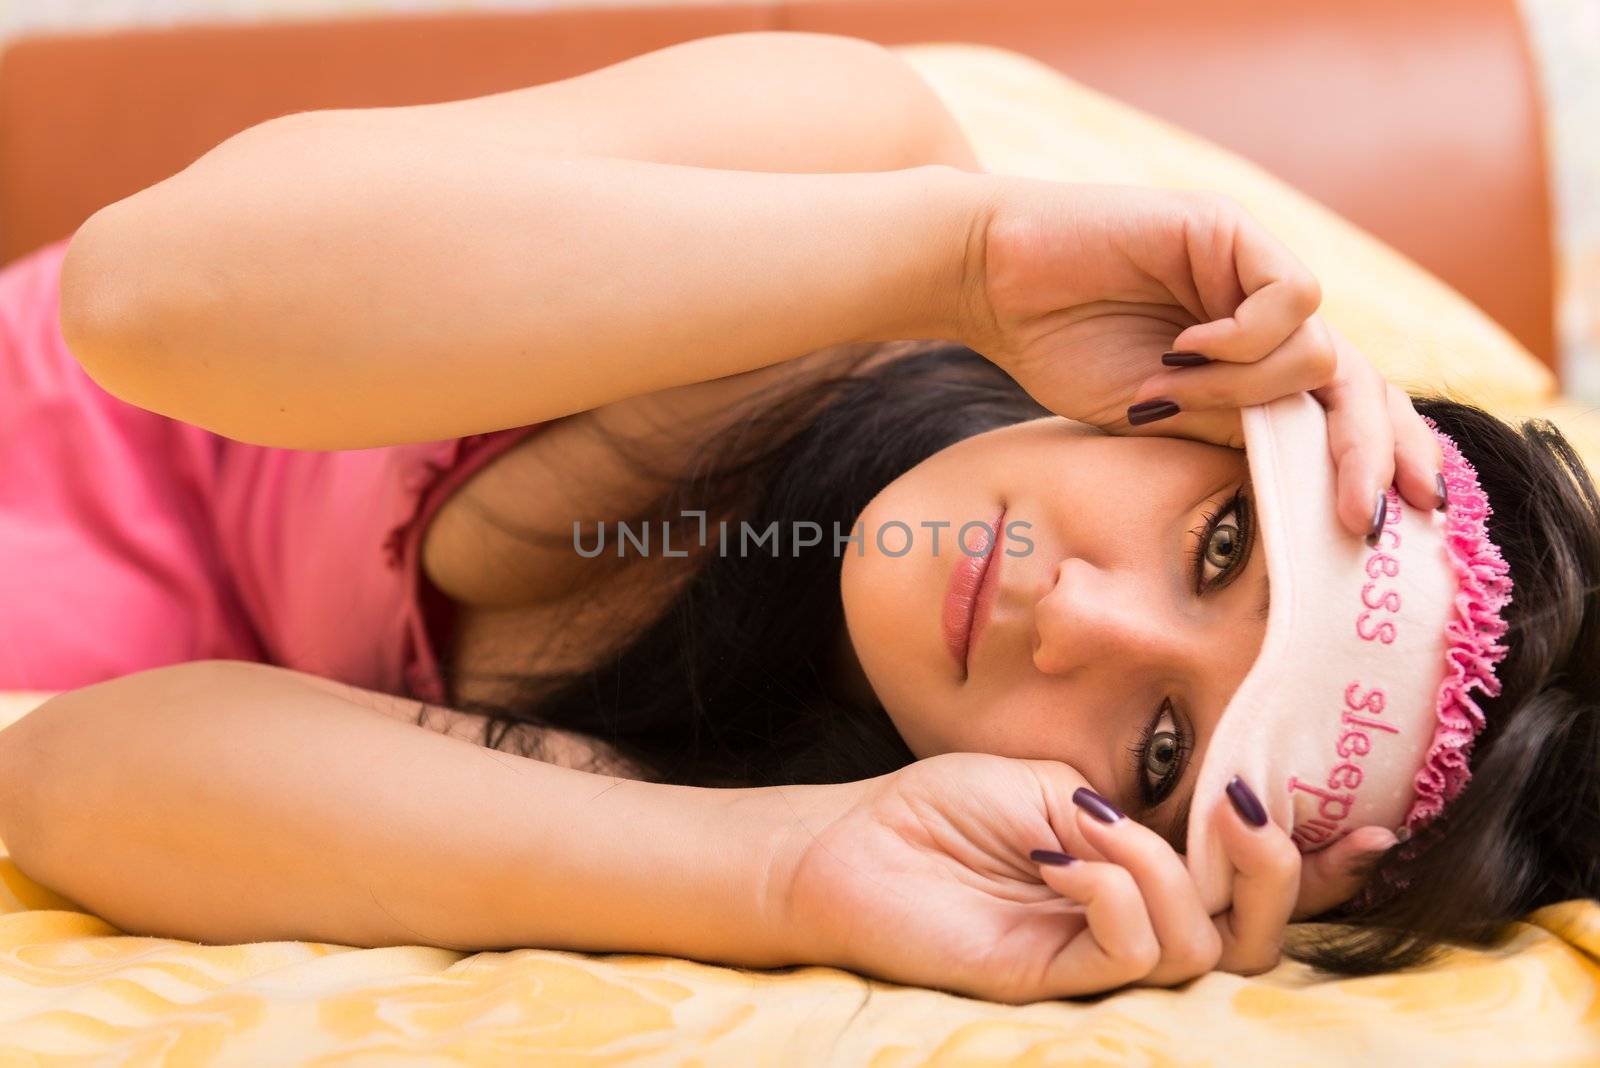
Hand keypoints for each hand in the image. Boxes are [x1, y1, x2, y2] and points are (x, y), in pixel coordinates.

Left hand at [770, 753, 1390, 1002]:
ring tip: (1090, 826)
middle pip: (1254, 938)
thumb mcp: (1052, 784)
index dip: (1319, 868)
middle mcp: (1133, 920)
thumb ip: (1132, 811)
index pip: (1244, 884)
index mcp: (1140, 869)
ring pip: (1201, 948)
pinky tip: (1063, 858)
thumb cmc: (940, 810)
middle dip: (1277, 874)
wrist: (852, 845)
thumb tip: (1192, 827)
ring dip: (1166, 869)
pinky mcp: (1056, 980)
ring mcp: (1096, 957)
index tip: (1375, 829)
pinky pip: (1134, 954)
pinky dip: (1119, 894)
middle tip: (1240, 812)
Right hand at [954, 179, 1443, 534]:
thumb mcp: (1156, 420)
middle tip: (1360, 516)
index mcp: (1252, 361)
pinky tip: (1182, 347)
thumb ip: (1231, 432)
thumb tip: (1309, 475)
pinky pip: (1290, 300)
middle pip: (1363, 384)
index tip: (1382, 529)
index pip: (1344, 409)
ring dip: (1243, 392)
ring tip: (1166, 391)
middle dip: (1372, 453)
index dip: (1379, 460)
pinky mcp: (1235, 232)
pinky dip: (1241, 340)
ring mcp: (1254, 271)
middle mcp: (1266, 316)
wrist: (992, 282)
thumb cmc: (1058, 348)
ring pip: (1321, 351)